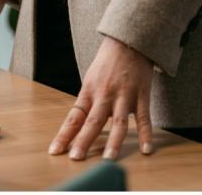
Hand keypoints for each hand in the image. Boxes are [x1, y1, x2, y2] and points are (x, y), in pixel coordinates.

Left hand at [48, 36, 154, 160]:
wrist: (128, 40)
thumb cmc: (107, 62)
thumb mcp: (91, 79)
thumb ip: (88, 102)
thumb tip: (79, 125)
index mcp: (89, 92)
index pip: (74, 117)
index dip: (64, 135)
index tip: (55, 151)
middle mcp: (104, 95)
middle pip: (93, 122)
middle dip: (83, 141)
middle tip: (76, 158)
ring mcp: (124, 95)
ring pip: (118, 122)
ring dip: (114, 142)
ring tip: (108, 159)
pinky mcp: (141, 95)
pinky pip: (144, 118)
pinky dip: (146, 134)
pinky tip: (146, 149)